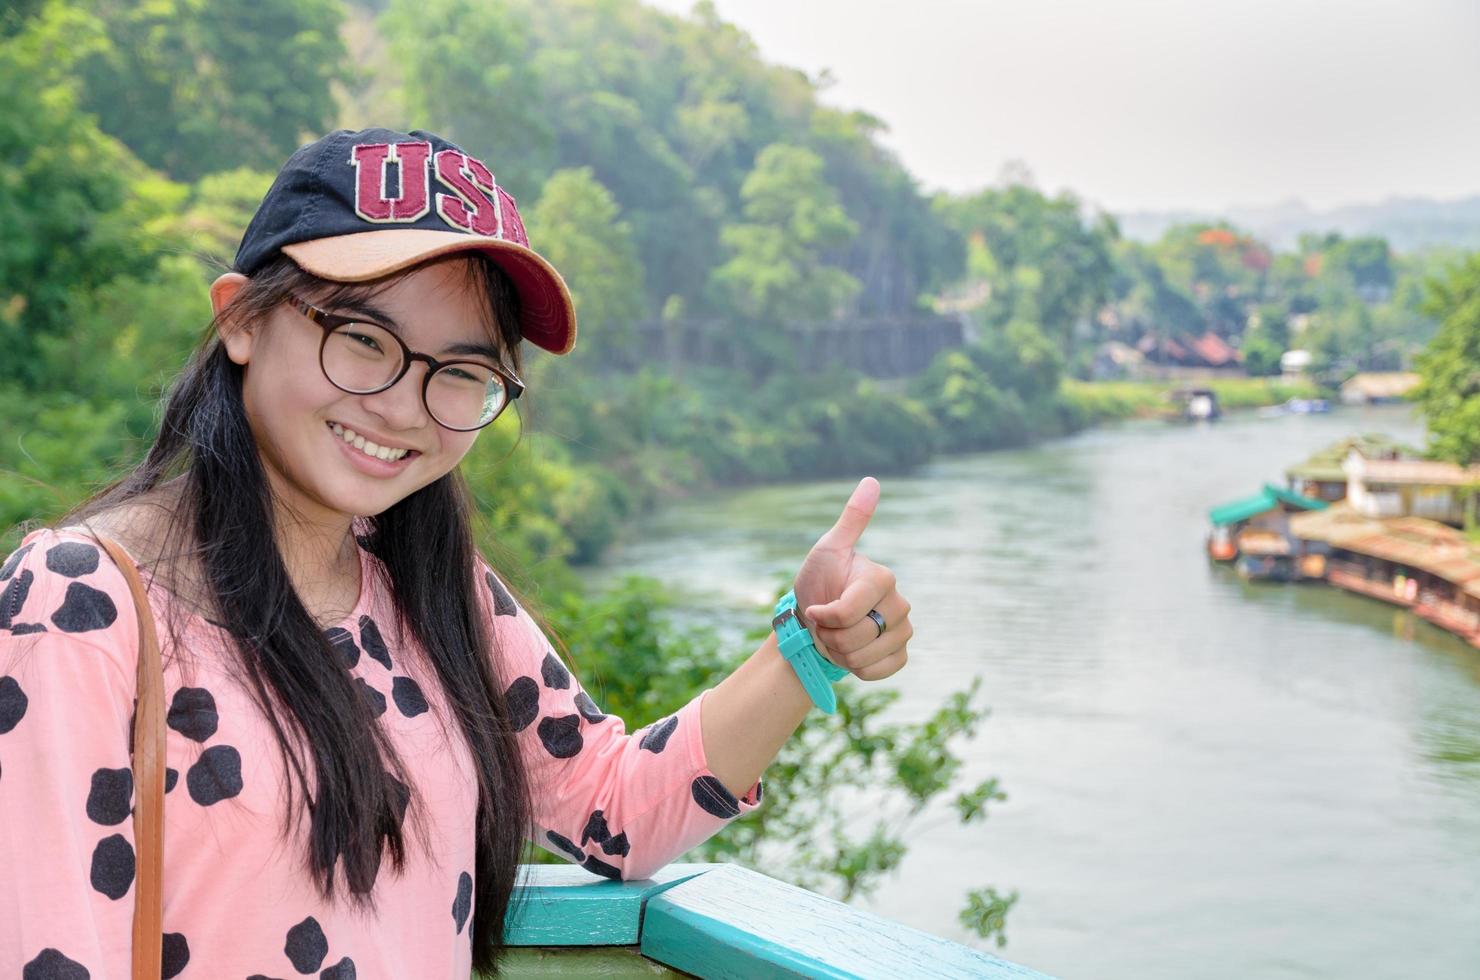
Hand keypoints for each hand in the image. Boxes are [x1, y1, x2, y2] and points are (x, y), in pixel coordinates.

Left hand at [792, 477, 911, 680]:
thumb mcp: (828, 549)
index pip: (849, 610)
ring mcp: (903, 631)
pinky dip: (857, 668)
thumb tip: (872, 480)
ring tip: (836, 637)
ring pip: (864, 657)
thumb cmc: (819, 582)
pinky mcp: (900, 655)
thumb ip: (852, 519)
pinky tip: (851, 654)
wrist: (815, 621)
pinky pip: (878, 672)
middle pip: (855, 637)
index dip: (825, 616)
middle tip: (825, 624)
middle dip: (830, 636)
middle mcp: (900, 604)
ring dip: (840, 653)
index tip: (814, 608)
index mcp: (882, 578)